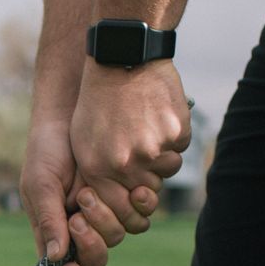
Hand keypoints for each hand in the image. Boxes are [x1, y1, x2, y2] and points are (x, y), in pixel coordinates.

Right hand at [23, 119, 163, 265]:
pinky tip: (130, 190)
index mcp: (54, 232)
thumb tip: (54, 259)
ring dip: (107, 218)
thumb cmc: (47, 150)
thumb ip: (48, 221)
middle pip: (95, 258)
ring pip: (118, 236)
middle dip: (90, 243)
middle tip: (78, 218)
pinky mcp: (127, 196)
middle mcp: (82, 228)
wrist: (75, 115)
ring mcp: (107, 213)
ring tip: (89, 190)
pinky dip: (137, 205)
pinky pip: (140, 215)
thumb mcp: (41, 184)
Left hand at [67, 58, 190, 228]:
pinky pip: (181, 146)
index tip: (132, 186)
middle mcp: (126, 164)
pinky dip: (174, 132)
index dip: (130, 199)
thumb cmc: (98, 100)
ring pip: (168, 168)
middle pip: (149, 190)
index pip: (122, 207)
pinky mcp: (175, 132)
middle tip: (142, 147)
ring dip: (163, 153)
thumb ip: (98, 173)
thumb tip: (116, 202)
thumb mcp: (83, 140)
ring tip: (147, 125)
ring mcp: (153, 149)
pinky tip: (158, 112)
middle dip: (148, 175)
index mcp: (99, 169)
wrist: (121, 58)